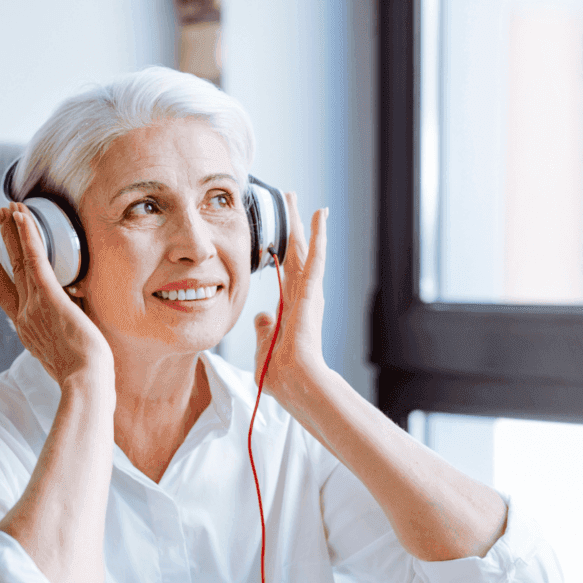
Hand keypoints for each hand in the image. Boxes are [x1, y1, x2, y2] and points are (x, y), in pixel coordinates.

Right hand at [0, 203, 113, 389]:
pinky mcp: (51, 298)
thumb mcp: (68, 350)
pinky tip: (23, 216)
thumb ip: (68, 329)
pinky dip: (29, 236)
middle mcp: (24, 316)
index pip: (6, 294)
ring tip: (6, 208)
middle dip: (1, 241)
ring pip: (19, 260)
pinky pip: (36, 260)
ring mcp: (35, 306)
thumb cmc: (85, 375)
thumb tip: (80, 311)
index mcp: (27, 329)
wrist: (84, 383)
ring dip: (13, 231)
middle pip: (9, 270)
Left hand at [253, 194, 328, 406]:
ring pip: (306, 250)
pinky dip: (318, 236)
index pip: (285, 273)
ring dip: (305, 224)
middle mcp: (302, 297)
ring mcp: (309, 294)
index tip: (277, 237)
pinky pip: (315, 258)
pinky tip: (320, 214)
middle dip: (292, 227)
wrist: (293, 382)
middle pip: (296, 254)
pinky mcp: (312, 292)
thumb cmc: (280, 373)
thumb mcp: (264, 346)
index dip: (280, 252)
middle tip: (290, 200)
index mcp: (291, 309)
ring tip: (303, 200)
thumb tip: (262, 316)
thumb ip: (264, 329)